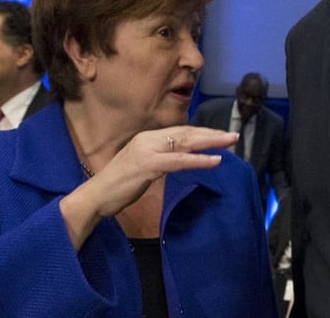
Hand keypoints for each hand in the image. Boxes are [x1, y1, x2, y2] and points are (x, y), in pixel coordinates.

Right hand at [59, 126, 237, 247]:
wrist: (96, 196)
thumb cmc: (119, 185)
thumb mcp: (142, 166)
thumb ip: (159, 159)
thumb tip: (179, 157)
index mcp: (147, 138)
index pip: (180, 131)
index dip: (202, 132)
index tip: (221, 135)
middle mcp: (148, 139)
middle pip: (186, 133)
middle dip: (211, 134)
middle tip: (233, 136)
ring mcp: (147, 151)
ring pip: (185, 143)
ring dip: (210, 142)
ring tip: (230, 143)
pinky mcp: (147, 165)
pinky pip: (178, 161)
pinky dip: (198, 160)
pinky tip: (215, 160)